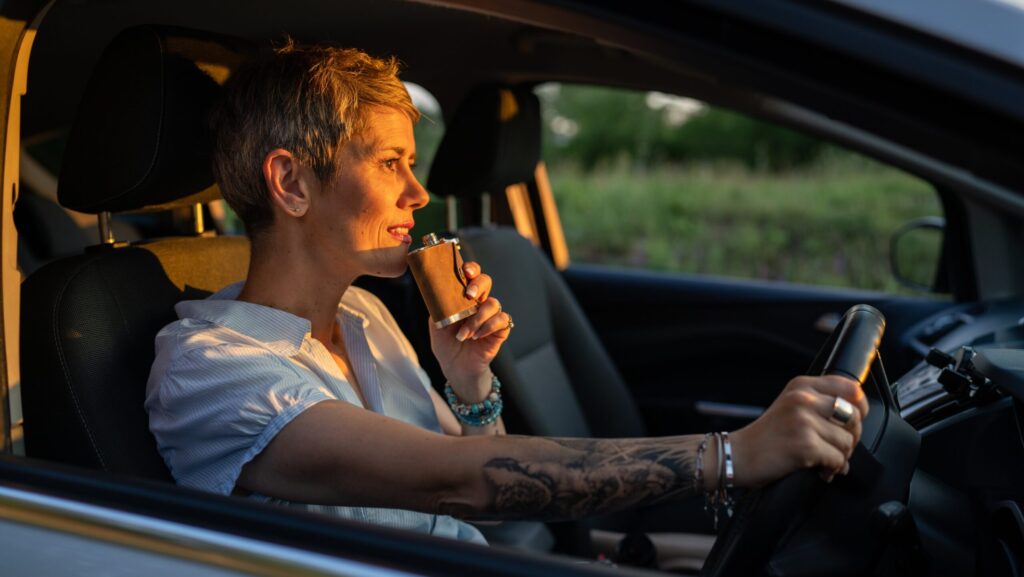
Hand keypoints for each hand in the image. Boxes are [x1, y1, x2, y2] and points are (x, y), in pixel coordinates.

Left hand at [428, 261, 511, 400]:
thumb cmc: (446, 343)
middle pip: (486, 281)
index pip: (471, 275)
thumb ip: (438, 306)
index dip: (471, 269)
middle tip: (470, 296)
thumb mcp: (436, 323)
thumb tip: (435, 292)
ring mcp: (491, 316)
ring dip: (478, 318)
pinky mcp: (500, 330)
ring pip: (493, 303)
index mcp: (464, 297)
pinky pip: (502, 320)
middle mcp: (479, 302)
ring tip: (465, 334)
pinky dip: (488, 326)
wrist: (455, 367)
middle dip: (479, 285)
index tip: (465, 272)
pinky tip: (477, 337)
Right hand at [730, 375, 868, 488]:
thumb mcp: (790, 406)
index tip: (853, 422)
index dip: (860, 407)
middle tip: (838, 448)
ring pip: (848, 441)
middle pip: (854, 416)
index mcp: (801, 386)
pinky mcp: (805, 444)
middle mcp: (803, 398)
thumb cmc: (766, 437)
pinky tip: (821, 471)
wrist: (738, 455)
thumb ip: (818, 403)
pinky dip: (833, 469)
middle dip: (852, 438)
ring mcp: (804, 421)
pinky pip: (838, 459)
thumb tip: (857, 416)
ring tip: (826, 462)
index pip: (851, 387)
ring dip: (841, 457)